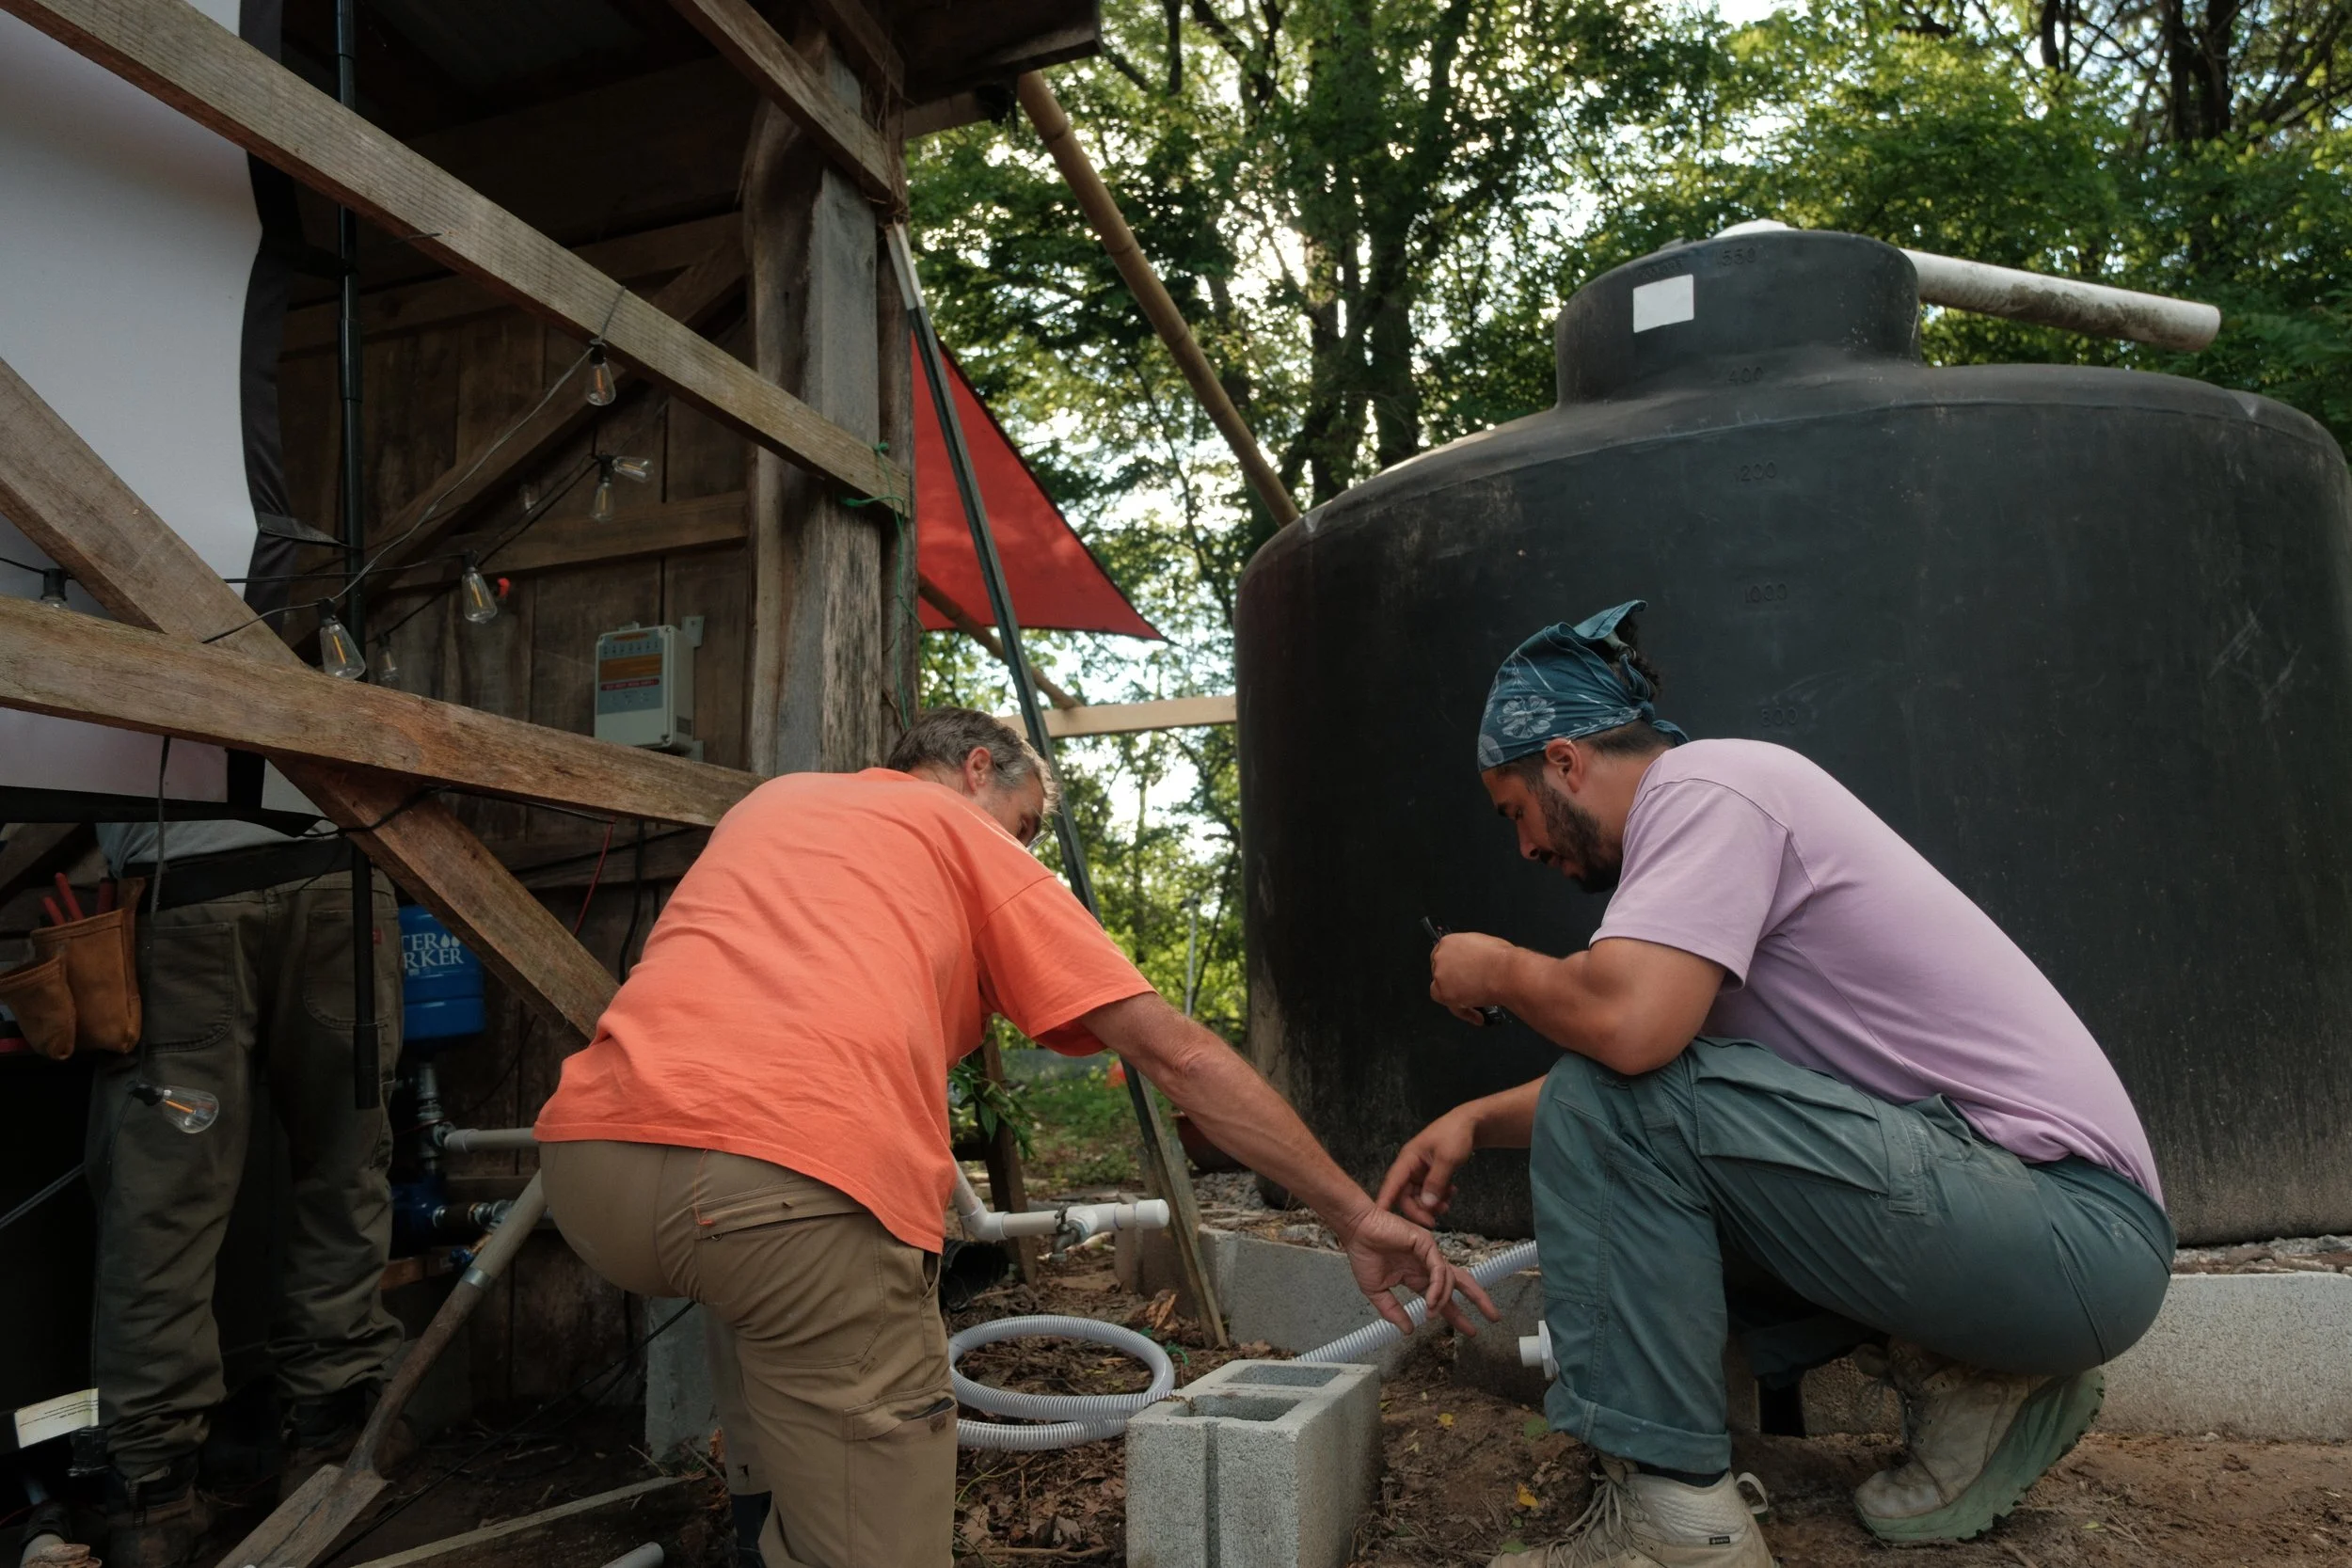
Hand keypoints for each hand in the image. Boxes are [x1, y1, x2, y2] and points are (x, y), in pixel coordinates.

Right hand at [1338, 1204, 1499, 1334]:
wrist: (1356, 1231)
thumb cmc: (1363, 1254)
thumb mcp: (1377, 1292)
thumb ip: (1393, 1311)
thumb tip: (1408, 1330)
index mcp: (1415, 1276)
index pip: (1442, 1296)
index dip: (1455, 1313)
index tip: (1470, 1329)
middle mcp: (1426, 1265)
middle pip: (1460, 1283)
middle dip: (1478, 1299)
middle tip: (1494, 1317)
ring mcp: (1428, 1253)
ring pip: (1451, 1278)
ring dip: (1444, 1299)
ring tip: (1434, 1312)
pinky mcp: (1426, 1243)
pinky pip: (1439, 1269)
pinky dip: (1438, 1286)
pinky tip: (1431, 1300)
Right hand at [1375, 1107, 1477, 1226]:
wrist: (1471, 1123)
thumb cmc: (1455, 1135)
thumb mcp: (1447, 1158)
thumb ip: (1436, 1182)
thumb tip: (1426, 1205)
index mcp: (1408, 1159)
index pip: (1392, 1183)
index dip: (1385, 1200)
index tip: (1380, 1219)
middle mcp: (1410, 1166)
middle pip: (1405, 1194)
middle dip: (1419, 1208)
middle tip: (1434, 1220)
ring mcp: (1420, 1171)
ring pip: (1419, 1196)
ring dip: (1431, 1204)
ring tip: (1447, 1204)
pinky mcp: (1430, 1174)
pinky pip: (1430, 1191)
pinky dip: (1439, 1196)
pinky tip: (1451, 1194)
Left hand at [1430, 932, 1516, 1025]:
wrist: (1507, 972)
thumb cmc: (1502, 958)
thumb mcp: (1482, 945)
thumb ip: (1470, 953)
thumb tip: (1472, 962)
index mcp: (1449, 942)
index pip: (1441, 956)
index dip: (1450, 968)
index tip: (1457, 975)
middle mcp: (1441, 957)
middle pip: (1439, 972)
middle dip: (1452, 981)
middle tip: (1467, 989)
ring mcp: (1441, 975)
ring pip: (1442, 990)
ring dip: (1457, 997)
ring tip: (1476, 1003)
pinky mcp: (1445, 993)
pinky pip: (1451, 1007)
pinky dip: (1463, 1012)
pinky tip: (1477, 1015)